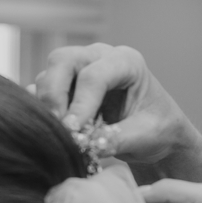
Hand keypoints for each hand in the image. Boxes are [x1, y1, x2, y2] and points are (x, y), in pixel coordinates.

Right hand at [33, 44, 201, 164]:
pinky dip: (42, 109)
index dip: (81, 104)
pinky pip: (42, 90)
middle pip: (62, 61)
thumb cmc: (159, 129)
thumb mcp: (146, 136)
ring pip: (48, 75)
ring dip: (47, 105)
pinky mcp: (66, 86)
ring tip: (61, 134)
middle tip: (58, 128)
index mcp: (127, 62)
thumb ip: (117, 139)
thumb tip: (83, 145)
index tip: (73, 132)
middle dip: (53, 94)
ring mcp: (80, 69)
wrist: (158, 134)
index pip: (94, 76)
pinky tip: (52, 130)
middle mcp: (100, 57)